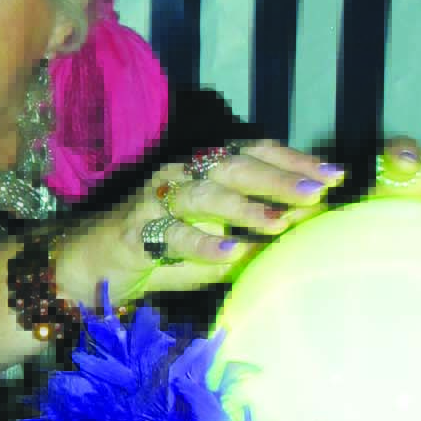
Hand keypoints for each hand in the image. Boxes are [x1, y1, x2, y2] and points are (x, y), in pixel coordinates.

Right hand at [56, 140, 347, 311]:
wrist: (86, 267)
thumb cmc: (152, 255)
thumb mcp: (207, 249)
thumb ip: (244, 244)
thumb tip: (291, 244)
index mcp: (200, 170)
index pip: (254, 154)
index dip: (293, 161)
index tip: (334, 176)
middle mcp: (180, 175)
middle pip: (236, 166)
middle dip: (280, 179)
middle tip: (318, 193)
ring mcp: (155, 200)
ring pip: (206, 194)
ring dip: (246, 208)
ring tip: (281, 223)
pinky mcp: (135, 230)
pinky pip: (171, 233)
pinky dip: (202, 243)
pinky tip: (230, 252)